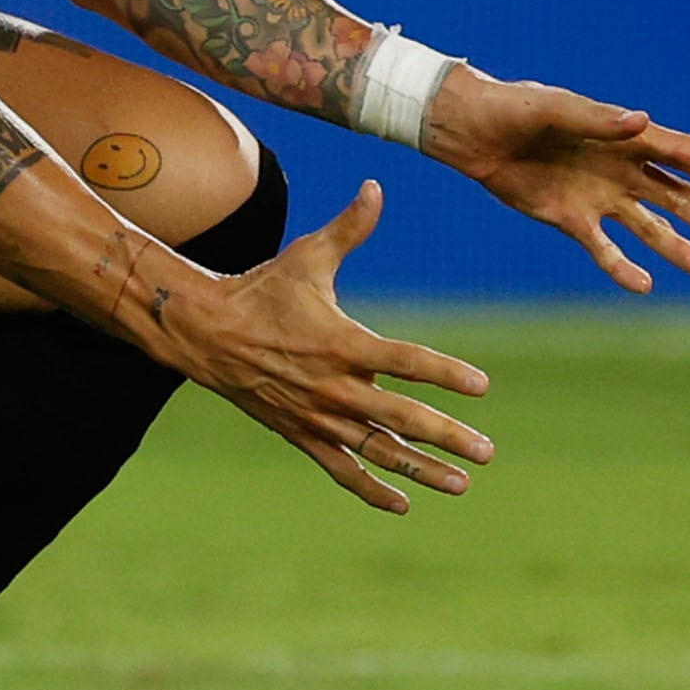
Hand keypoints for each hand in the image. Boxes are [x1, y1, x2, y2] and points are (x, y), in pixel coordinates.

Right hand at [155, 182, 493, 513]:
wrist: (203, 332)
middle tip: (487, 452)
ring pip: (377, 451)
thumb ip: (349, 229)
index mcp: (342, 342)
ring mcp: (317, 415)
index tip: (483, 388)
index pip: (406, 361)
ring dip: (421, 469)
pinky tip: (404, 502)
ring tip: (462, 483)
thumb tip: (376, 187)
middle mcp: (333, 385)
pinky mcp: (300, 432)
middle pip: (401, 418)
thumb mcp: (305, 258)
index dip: (446, 374)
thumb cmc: (260, 290)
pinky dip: (371, 489)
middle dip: (447, 437)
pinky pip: (341, 469)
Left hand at [421, 66, 689, 292]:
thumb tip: (640, 121)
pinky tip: (644, 285)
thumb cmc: (513, 108)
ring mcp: (597, 196)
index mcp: (622, 135)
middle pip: (675, 196)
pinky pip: (603, 248)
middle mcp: (618, 168)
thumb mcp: (553, 109)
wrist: (469, 132)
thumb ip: (596, 118)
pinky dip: (622, 266)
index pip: (678, 153)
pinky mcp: (570, 219)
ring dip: (675, 246)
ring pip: (647, 226)